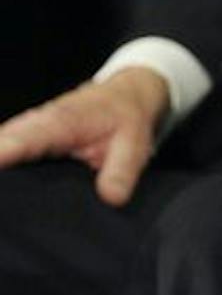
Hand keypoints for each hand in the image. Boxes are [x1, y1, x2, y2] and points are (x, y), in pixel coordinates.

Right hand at [0, 67, 169, 206]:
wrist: (124, 95)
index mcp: (58, 123)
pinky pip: (1, 153)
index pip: (20, 140)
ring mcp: (21, 132)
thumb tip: (111, 198)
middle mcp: (31, 125)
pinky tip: (2, 197)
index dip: (2, 154)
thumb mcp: (135, 143)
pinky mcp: (19, 141)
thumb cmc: (126, 117)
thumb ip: (122, 170)